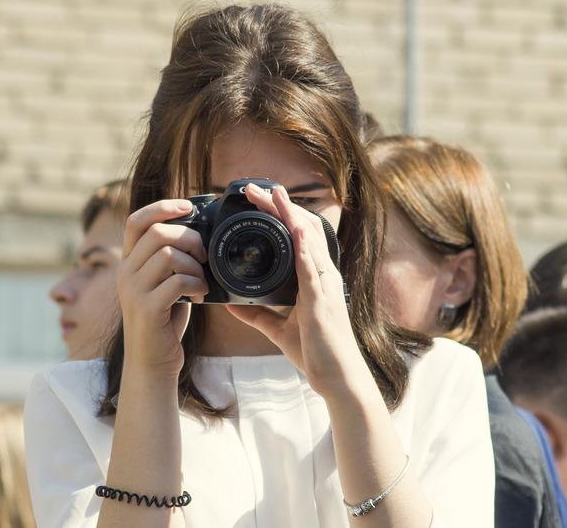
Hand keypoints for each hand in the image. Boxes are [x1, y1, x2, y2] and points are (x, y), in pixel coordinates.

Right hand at [117, 199, 209, 378]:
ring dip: (195, 265)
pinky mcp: (146, 309)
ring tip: (202, 280)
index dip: (162, 207)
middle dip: (190, 238)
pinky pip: (177, 281)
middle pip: (157, 233)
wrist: (151, 364)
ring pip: (169, 255)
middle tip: (204, 255)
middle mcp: (125, 273)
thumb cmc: (164, 321)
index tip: (188, 206)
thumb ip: (170, 260)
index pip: (136, 220)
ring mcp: (133, 291)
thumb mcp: (162, 284)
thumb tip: (198, 232)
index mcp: (128, 263)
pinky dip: (196, 284)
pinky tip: (201, 296)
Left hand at [226, 185, 369, 399]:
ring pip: (308, 241)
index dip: (279, 214)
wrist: (335, 378)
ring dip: (289, 215)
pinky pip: (311, 268)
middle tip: (254, 188)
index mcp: (314, 277)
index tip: (257, 198)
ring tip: (273, 194)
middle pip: (301, 230)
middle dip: (279, 206)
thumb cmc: (315, 352)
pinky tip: (293, 229)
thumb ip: (256, 314)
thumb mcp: (279, 328)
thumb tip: (230, 302)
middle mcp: (323, 275)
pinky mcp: (321, 301)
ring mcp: (325, 286)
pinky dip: (302, 247)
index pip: (297, 236)